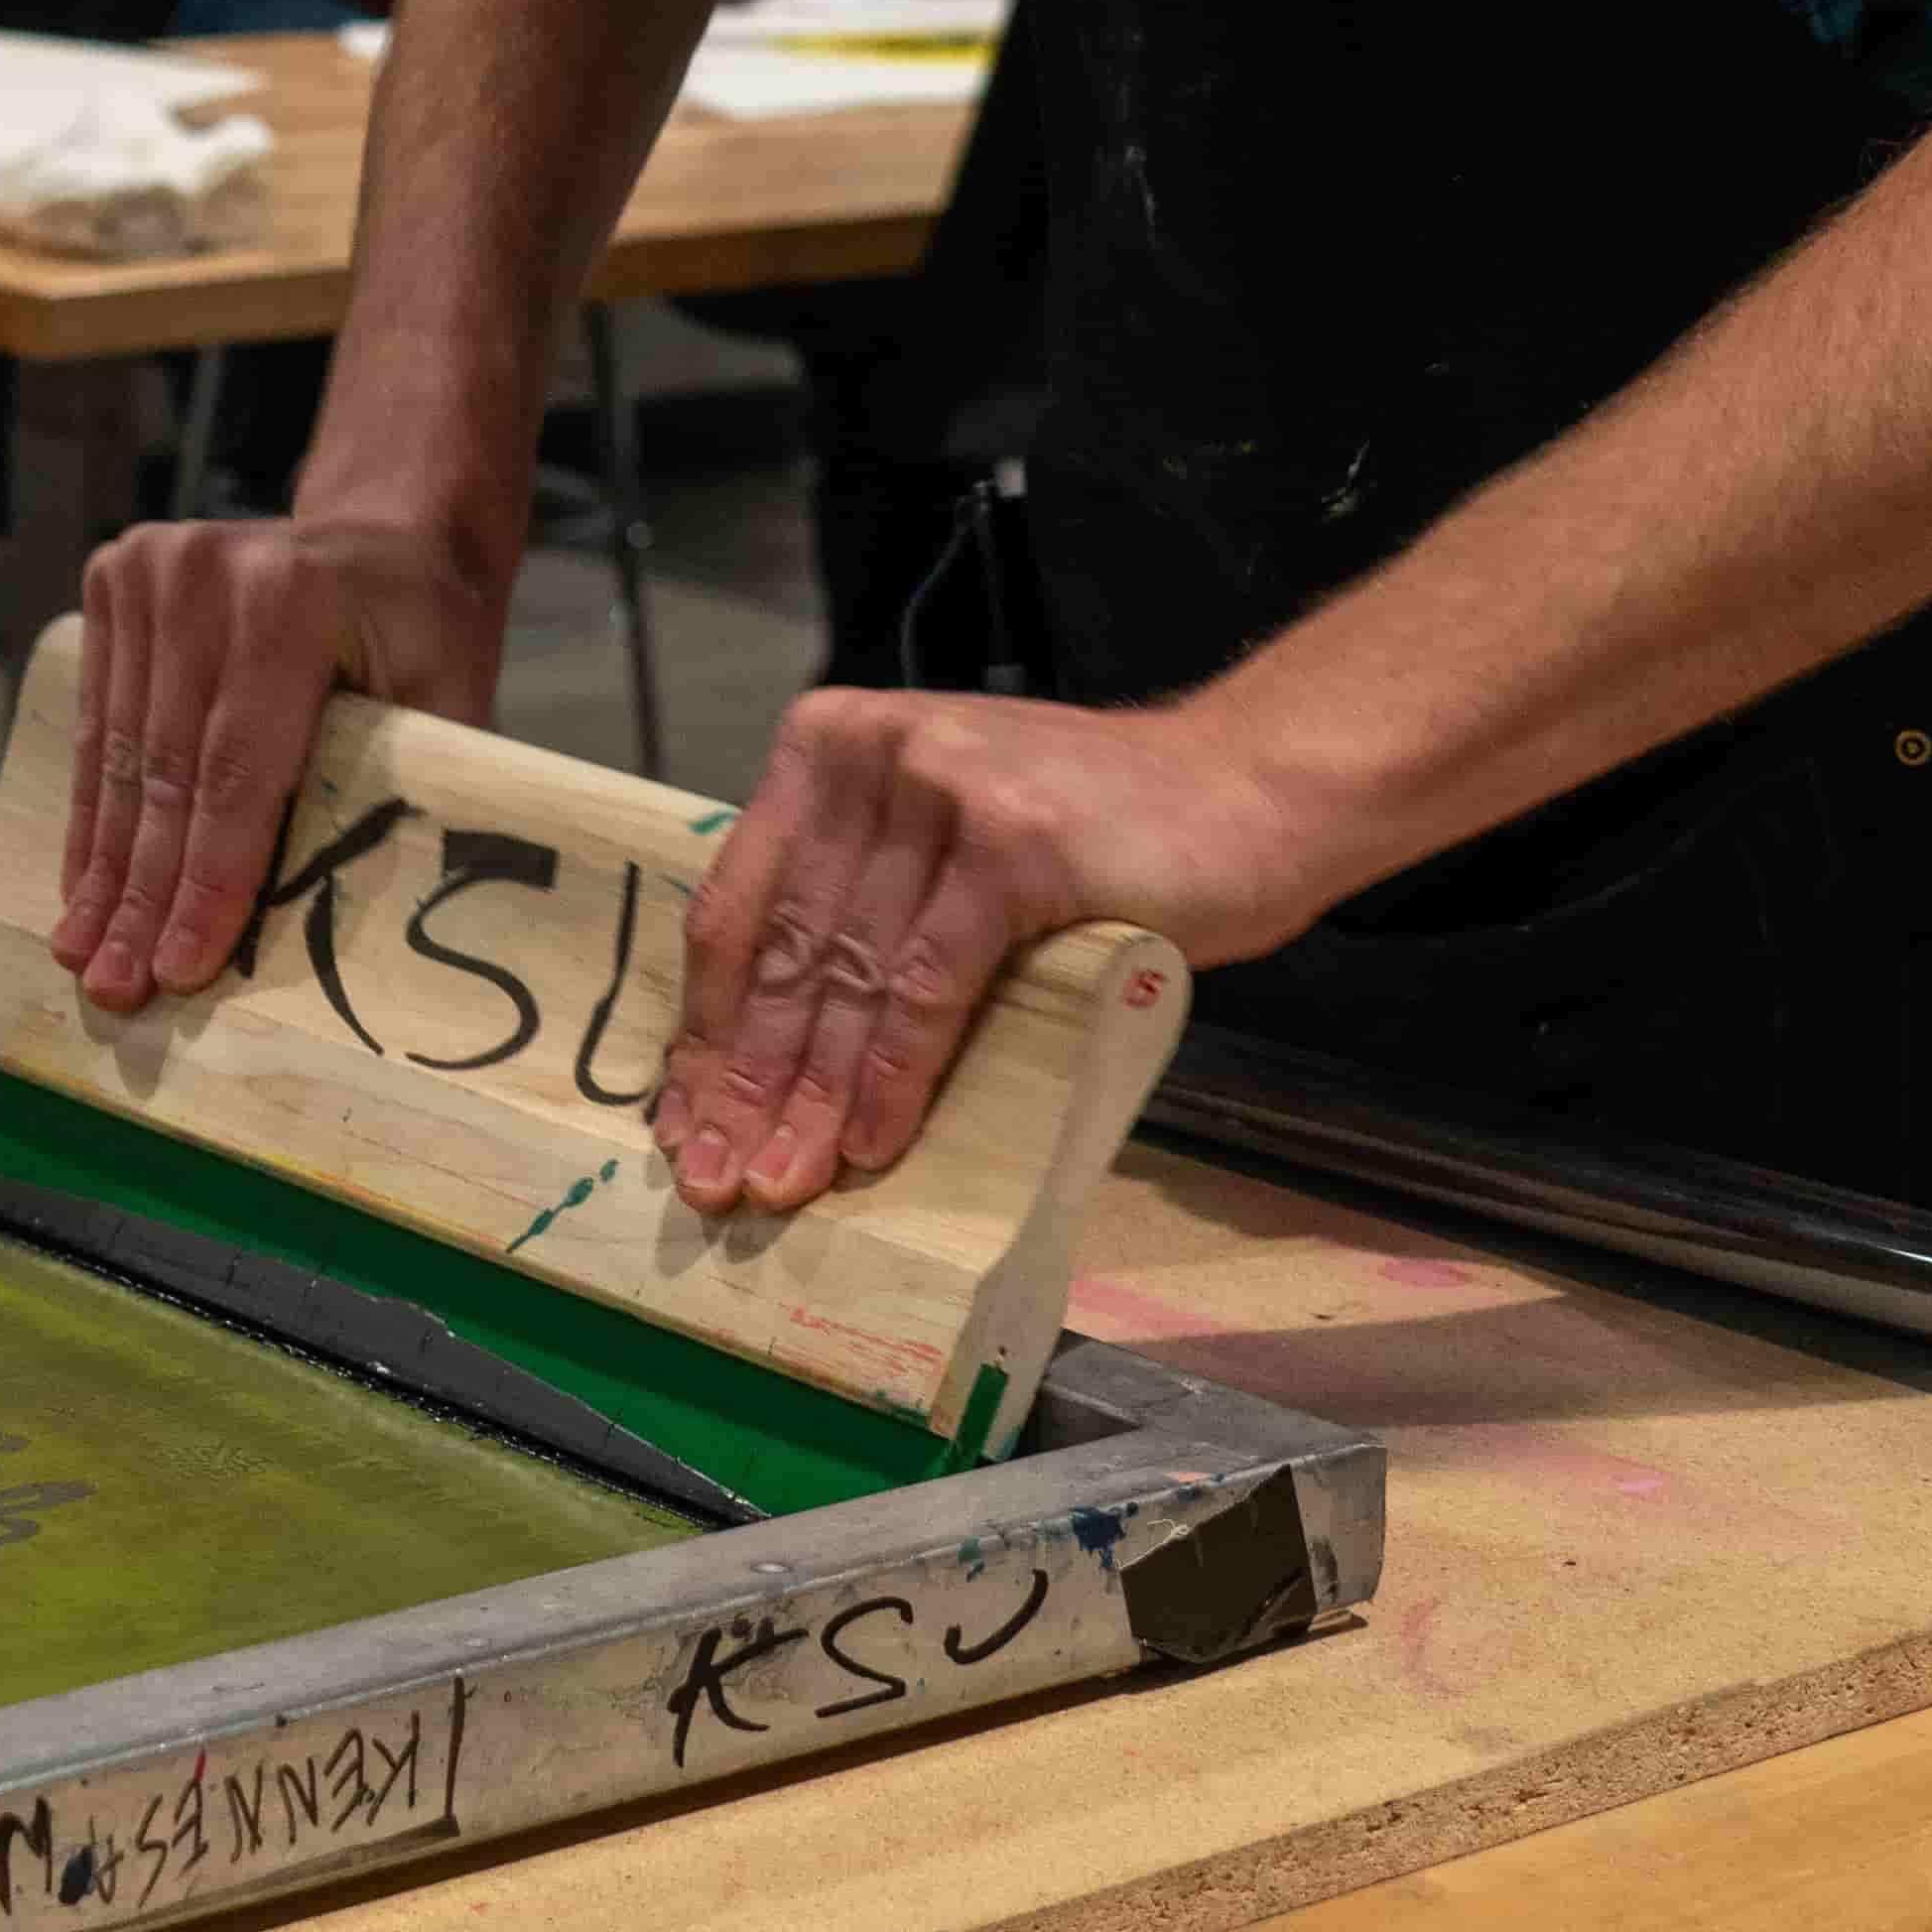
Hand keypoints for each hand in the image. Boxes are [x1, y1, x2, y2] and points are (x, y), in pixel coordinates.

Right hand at [58, 505, 507, 1011]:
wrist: (385, 536)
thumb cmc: (425, 634)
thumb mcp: (447, 703)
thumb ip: (409, 797)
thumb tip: (377, 944)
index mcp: (289, 599)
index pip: (236, 770)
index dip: (208, 879)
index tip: (180, 970)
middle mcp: (204, 573)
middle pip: (165, 772)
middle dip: (142, 894)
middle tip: (117, 989)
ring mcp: (150, 568)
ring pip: (120, 757)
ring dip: (104, 868)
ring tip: (85, 956)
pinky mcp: (114, 580)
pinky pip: (97, 726)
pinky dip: (93, 813)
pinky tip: (84, 887)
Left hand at [648, 685, 1348, 1212]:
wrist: (1247, 796)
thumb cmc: (1091, 838)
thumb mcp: (938, 842)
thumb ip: (855, 901)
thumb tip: (756, 1052)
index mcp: (826, 746)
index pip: (739, 910)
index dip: (707, 1032)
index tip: (684, 1126)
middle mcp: (871, 754)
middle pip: (787, 953)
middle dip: (749, 1085)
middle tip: (720, 1182)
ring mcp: (943, 790)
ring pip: (851, 979)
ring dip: (813, 1101)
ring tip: (784, 1185)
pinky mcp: (1013, 845)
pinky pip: (930, 987)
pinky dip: (897, 1076)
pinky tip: (875, 1144)